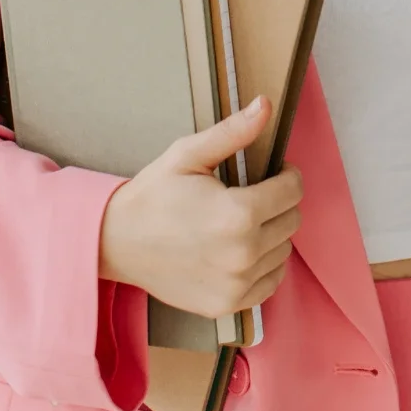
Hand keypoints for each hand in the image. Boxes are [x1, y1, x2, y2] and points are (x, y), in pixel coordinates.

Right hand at [98, 94, 302, 317]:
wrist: (118, 240)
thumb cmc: (154, 193)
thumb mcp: (187, 154)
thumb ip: (232, 132)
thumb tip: (265, 106)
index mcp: (238, 213)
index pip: (292, 191)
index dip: (286, 175)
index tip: (272, 171)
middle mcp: (244, 253)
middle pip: (292, 221)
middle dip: (278, 203)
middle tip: (250, 195)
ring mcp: (238, 284)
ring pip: (283, 252)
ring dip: (271, 234)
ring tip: (240, 222)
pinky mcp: (230, 303)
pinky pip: (270, 282)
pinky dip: (262, 265)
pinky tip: (237, 249)